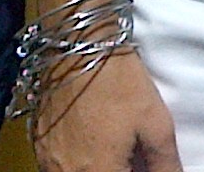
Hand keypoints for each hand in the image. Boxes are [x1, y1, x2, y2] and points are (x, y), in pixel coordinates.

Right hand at [30, 51, 182, 171]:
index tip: (142, 164)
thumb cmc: (119, 82)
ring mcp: (48, 161)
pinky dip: (79, 163)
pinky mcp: (38, 145)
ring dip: (98, 169)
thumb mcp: (156, 124)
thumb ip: (165, 165)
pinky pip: (60, 167)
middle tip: (133, 157)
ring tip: (116, 148)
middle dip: (119, 170)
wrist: (78, 45)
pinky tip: (94, 143)